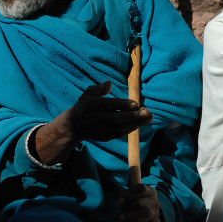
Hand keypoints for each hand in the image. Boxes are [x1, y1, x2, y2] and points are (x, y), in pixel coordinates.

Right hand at [34, 81, 151, 164]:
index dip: (121, 105)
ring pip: (119, 128)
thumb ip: (98, 88)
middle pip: (116, 119)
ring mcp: (99, 130)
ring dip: (135, 123)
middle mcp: (95, 119)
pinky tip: (139, 124)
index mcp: (90, 106)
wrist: (74, 126)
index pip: (108, 105)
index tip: (135, 104)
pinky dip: (129, 130)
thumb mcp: (87, 94)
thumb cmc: (85, 106)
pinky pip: (118, 134)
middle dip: (133, 116)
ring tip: (148, 117)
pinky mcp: (104, 137)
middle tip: (147, 112)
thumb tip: (109, 84)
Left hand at [117, 183, 161, 221]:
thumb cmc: (134, 205)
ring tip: (120, 220)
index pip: (141, 188)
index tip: (119, 202)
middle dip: (128, 207)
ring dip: (131, 217)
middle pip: (141, 202)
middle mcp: (155, 202)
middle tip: (119, 214)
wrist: (145, 220)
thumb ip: (124, 198)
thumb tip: (121, 203)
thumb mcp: (129, 198)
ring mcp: (157, 214)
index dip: (129, 194)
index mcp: (150, 192)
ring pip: (146, 212)